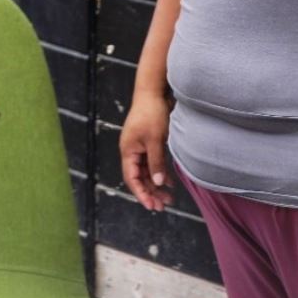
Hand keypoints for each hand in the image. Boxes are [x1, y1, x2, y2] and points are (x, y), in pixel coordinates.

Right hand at [118, 91, 173, 210]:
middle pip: (139, 177)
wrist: (153, 92)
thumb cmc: (152, 113)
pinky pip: (152, 163)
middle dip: (150, 192)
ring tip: (169, 197)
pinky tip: (170, 182)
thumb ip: (156, 162)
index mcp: (128, 151)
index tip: (151, 206)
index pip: (132, 178)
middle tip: (163, 206)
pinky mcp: (148, 142)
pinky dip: (160, 172)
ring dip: (156, 184)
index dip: (141, 193)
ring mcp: (139, 147)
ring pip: (147, 171)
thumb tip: (158, 183)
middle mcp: (131, 151)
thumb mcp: (155, 140)